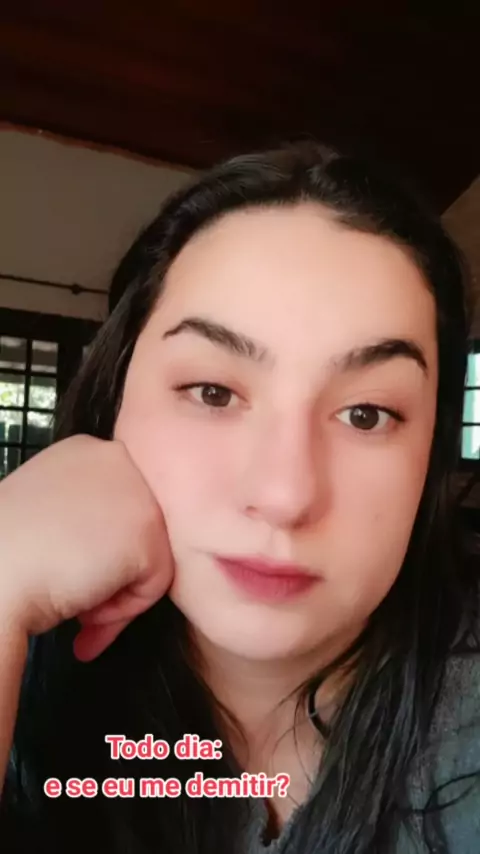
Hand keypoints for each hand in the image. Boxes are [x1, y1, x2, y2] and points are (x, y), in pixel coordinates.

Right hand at [0, 435, 172, 660]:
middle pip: (137, 527)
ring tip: (75, 600)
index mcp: (85, 451)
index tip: (70, 563)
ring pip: (150, 555)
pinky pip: (154, 584)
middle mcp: (115, 459)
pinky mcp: (146, 532)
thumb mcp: (47, 509)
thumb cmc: (6, 554)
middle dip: (110, 568)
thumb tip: (105, 541)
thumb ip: (82, 510)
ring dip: (113, 590)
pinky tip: (84, 607)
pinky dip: (121, 609)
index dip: (97, 544)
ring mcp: (136, 492)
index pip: (118, 502)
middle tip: (75, 589)